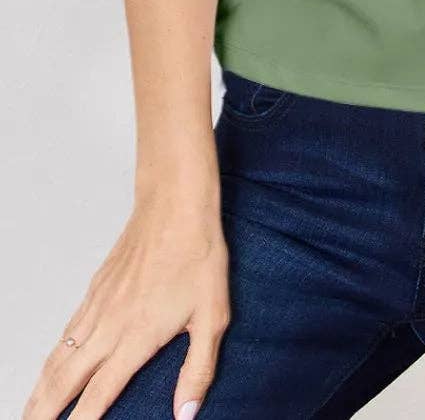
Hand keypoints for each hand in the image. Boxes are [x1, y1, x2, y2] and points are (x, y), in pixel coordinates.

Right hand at [22, 192, 228, 419]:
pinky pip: (67, 331)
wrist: (175, 205)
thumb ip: (198, 369)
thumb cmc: (198, 256)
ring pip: (59, 357)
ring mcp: (98, 305)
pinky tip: (51, 366)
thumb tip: (187, 413)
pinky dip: (52, 356)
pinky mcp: (95, 289)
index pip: (98, 394)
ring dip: (41, 389)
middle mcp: (108, 326)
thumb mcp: (213, 316)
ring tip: (31, 412)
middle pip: (64, 381)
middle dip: (44, 413)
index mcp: (136, 337)